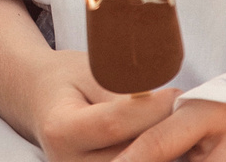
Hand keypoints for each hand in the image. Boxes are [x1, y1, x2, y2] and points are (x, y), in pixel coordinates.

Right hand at [0, 0, 176, 159]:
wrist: (40, 101)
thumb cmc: (68, 79)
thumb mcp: (90, 72)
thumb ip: (121, 89)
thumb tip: (162, 103)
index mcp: (61, 130)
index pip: (114, 124)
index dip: (150, 109)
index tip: (175, 92)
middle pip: (130, 153)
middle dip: (162, 132)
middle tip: (184, 111)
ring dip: (163, 149)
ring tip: (177, 126)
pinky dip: (154, 157)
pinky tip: (166, 142)